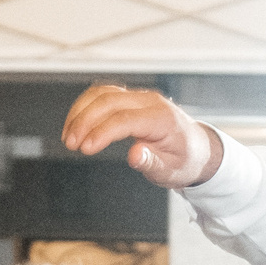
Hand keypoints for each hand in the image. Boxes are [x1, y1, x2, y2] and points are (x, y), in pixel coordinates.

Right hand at [62, 85, 222, 190]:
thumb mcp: (172, 170)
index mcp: (162, 119)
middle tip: (70, 143)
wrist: (197, 148)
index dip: (102, 132)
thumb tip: (134, 155)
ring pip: (103, 93)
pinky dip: (85, 107)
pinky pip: (103, 95)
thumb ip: (152, 162)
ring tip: (68, 136)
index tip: (86, 148)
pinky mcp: (131, 99)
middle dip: (85, 121)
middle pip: (109, 101)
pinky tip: (75, 124)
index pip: (125, 119)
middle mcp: (150, 102)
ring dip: (81, 112)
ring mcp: (140, 97)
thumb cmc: (185, 160)